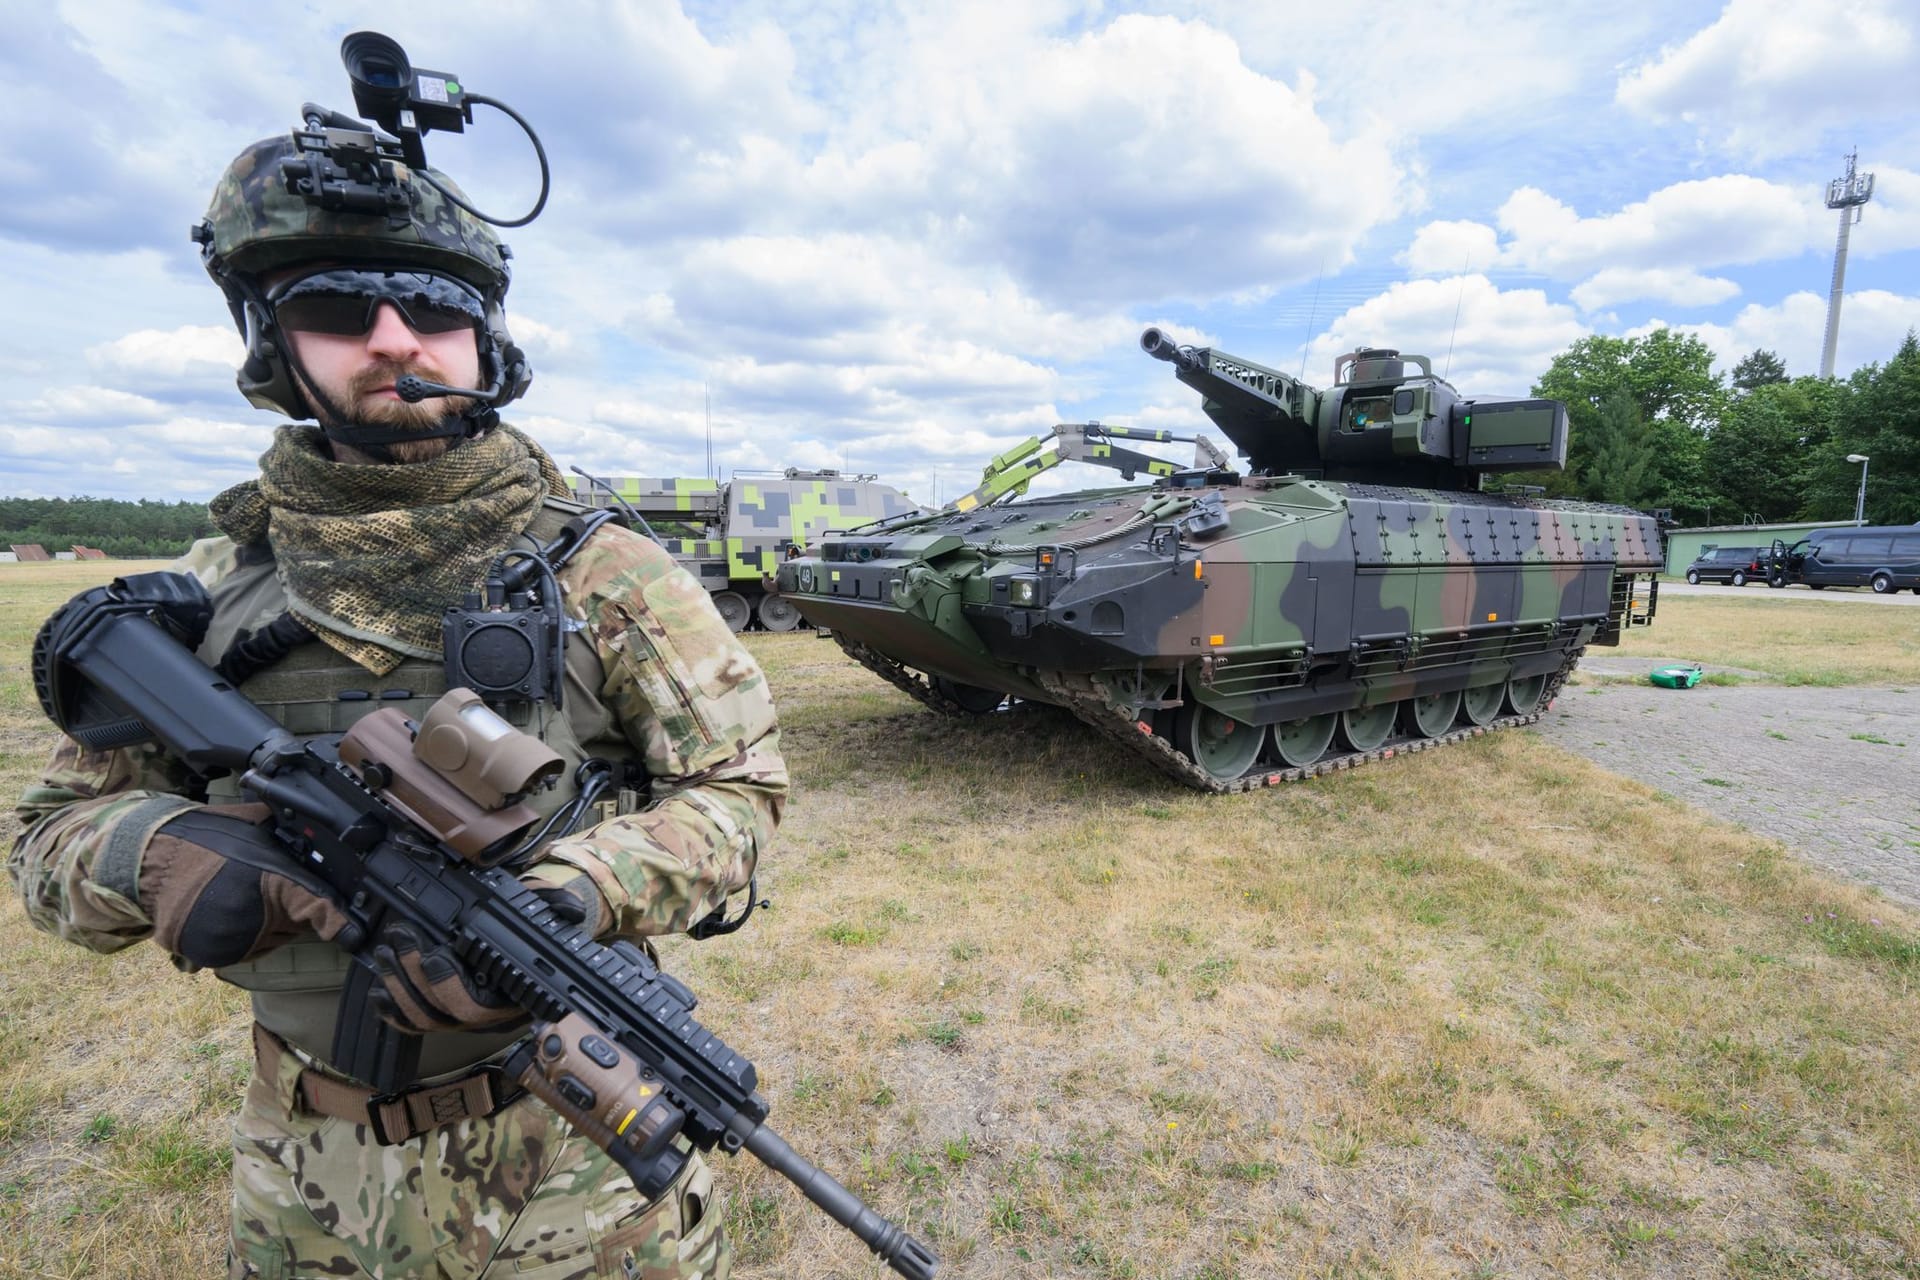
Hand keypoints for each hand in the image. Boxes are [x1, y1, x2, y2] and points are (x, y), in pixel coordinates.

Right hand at [142, 804, 351, 967]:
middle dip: (290, 909)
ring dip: (268, 925)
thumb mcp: (258, 825)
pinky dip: (244, 936)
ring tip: (236, 895)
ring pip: (274, 939)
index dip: (337, 922)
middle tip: (259, 883)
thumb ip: (295, 834)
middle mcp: (252, 917)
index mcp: (269, 882)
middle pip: (296, 925)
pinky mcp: (213, 955)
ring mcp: (231, 941)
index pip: (316, 909)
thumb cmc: (205, 838)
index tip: (355, 934)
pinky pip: (247, 950)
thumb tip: (332, 834)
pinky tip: (223, 912)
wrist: (149, 859)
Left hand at [364, 865, 610, 1032]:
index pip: (478, 1003)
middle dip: (415, 977)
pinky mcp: (443, 1017)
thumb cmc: (536, 935)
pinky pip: (413, 1027)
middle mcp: (486, 1015)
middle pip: (443, 1012)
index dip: (449, 982)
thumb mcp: (548, 914)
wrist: (529, 952)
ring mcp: (462, 1019)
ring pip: (424, 1019)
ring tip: (385, 952)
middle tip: (401, 938)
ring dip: (399, 987)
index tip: (432, 952)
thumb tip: (568, 909)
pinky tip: (377, 990)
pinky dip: (392, 1012)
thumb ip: (556, 907)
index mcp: (511, 996)